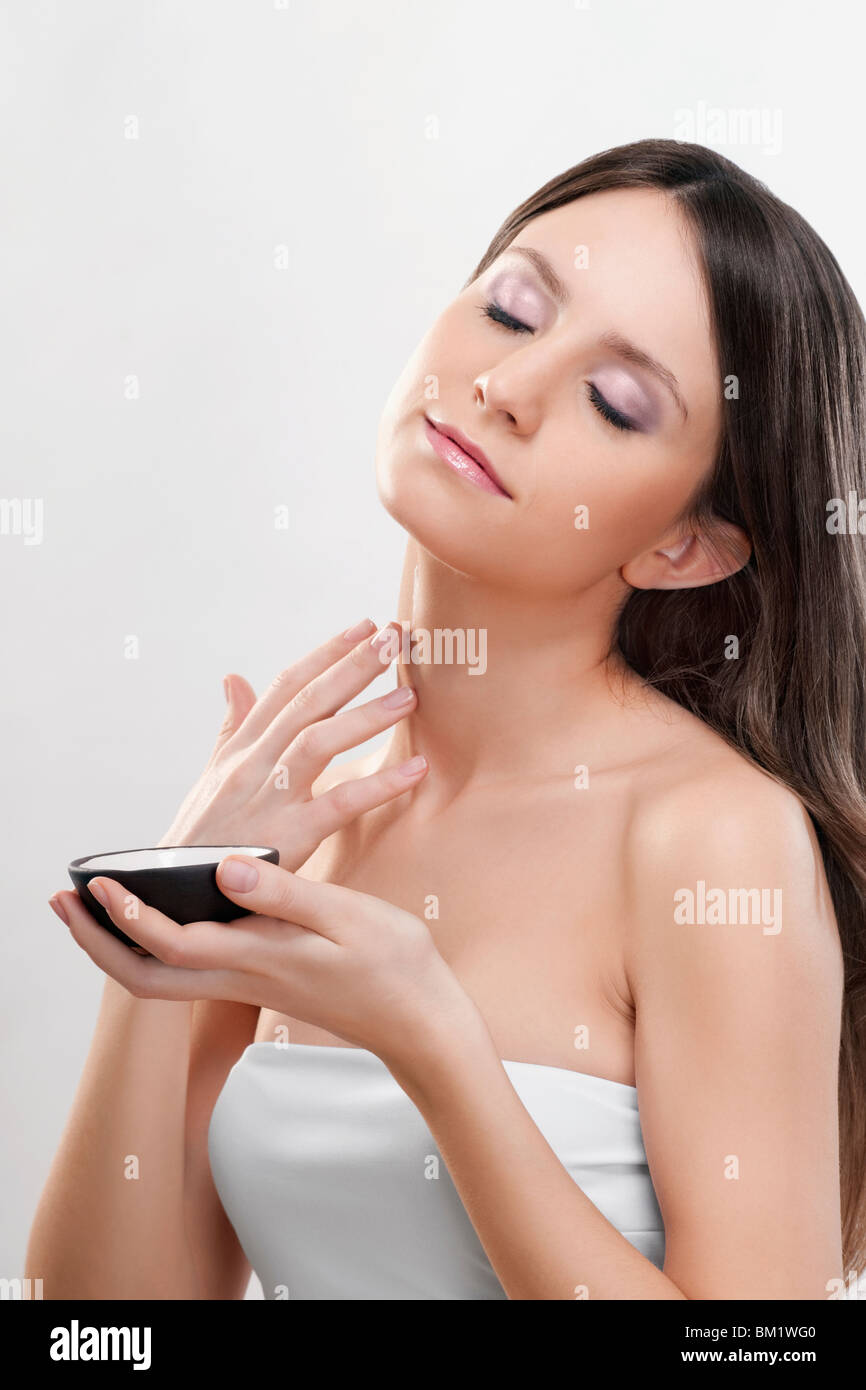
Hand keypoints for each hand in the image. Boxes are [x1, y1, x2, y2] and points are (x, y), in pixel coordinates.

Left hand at [50, 855, 480, 1070]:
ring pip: (161, 974)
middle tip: (64, 902)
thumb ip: (286, 894)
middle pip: (145, 975)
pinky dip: (159, 938)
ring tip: (99, 899)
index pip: (171, 944)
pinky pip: (189, 963)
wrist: (420, 1023)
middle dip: (97, 942)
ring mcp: (247, 982)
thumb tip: (225, 870)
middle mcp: (241, 976)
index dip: (128, 915)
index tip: (99, 881)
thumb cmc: (395, 969)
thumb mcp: (349, 918)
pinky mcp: (259, 977)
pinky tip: (168, 904)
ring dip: (120, 941)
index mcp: (258, 959)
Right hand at [158, 617, 426, 871]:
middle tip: (395, 635)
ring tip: (411, 694)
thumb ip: (231, 727)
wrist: (171, 898)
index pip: (286, 687)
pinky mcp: (286, 838)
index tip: (363, 625)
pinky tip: (416, 769)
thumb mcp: (211, 778)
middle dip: (353, 665)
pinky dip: (380, 785)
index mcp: (240, 747)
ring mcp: (268, 799)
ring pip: (319, 741)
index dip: (326, 653)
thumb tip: (235, 677)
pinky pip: (339, 804)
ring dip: (367, 715)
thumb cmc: (201, 839)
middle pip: (307, 702)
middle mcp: (251, 764)